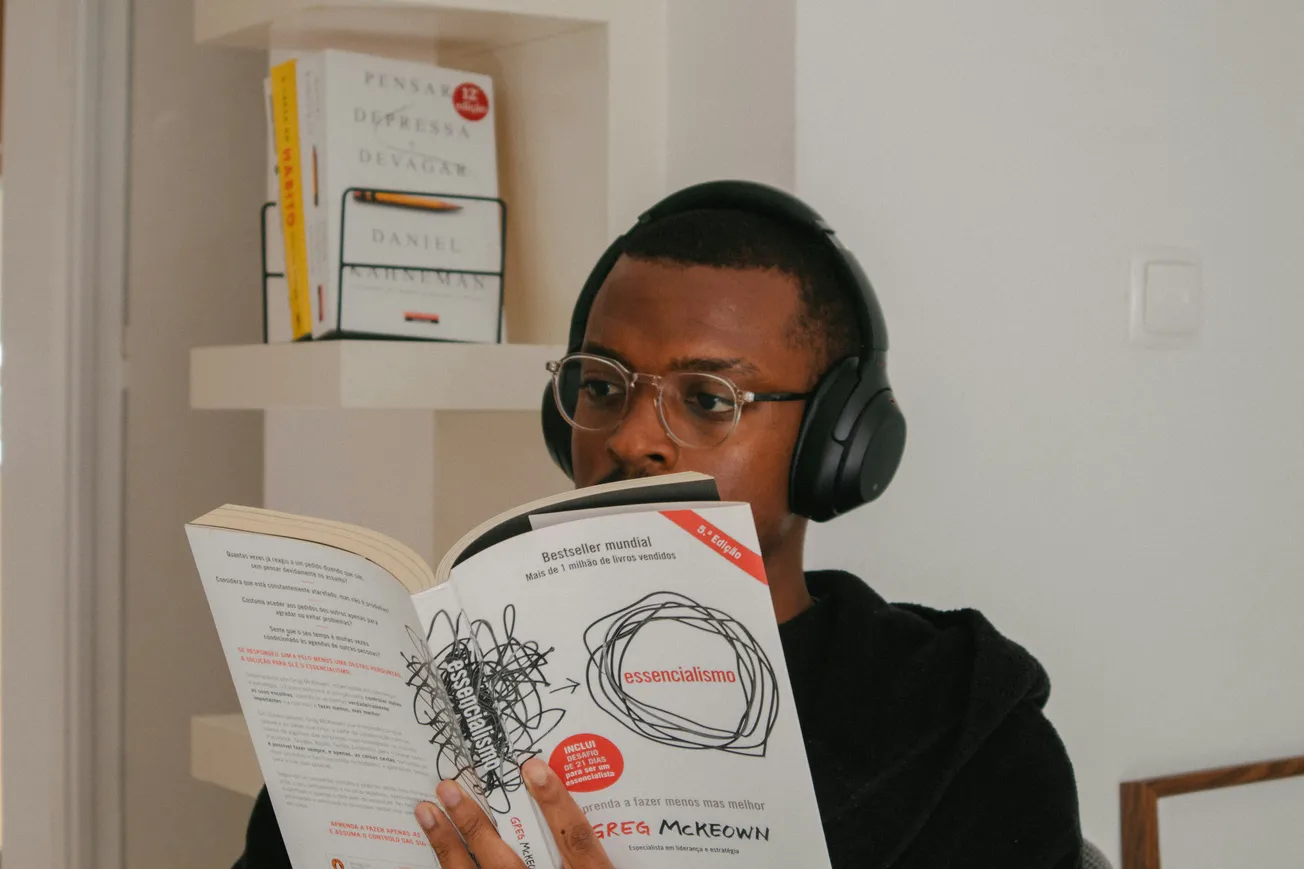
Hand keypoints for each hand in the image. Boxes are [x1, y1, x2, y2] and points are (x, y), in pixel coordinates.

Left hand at [415, 758, 612, 868]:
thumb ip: (583, 854)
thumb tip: (565, 812)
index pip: (575, 841)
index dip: (556, 804)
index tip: (534, 768)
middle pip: (507, 863)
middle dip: (474, 824)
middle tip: (448, 787)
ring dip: (446, 847)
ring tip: (426, 812)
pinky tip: (406, 863)